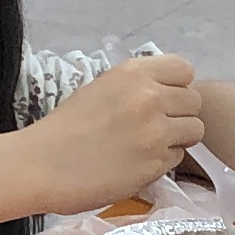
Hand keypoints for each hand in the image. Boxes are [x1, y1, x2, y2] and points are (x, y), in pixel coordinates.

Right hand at [25, 55, 203, 210]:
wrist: (40, 165)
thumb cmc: (65, 128)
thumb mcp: (102, 88)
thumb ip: (137, 87)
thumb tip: (166, 93)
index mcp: (134, 73)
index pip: (185, 69)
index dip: (178, 86)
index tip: (164, 99)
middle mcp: (150, 97)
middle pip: (194, 101)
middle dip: (180, 114)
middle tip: (157, 128)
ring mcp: (156, 132)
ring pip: (194, 131)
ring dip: (177, 139)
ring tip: (150, 147)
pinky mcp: (156, 164)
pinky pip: (177, 158)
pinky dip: (163, 162)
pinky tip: (137, 164)